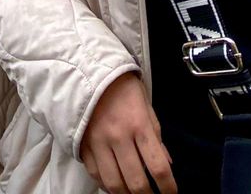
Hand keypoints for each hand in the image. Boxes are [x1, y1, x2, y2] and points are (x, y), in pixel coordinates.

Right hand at [80, 74, 175, 193]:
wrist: (87, 67)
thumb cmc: (122, 86)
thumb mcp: (146, 105)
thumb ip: (156, 135)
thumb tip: (167, 163)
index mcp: (138, 124)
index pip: (158, 166)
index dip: (168, 187)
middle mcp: (118, 136)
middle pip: (136, 182)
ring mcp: (97, 141)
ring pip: (114, 183)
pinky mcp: (82, 143)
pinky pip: (95, 174)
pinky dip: (106, 185)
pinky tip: (115, 185)